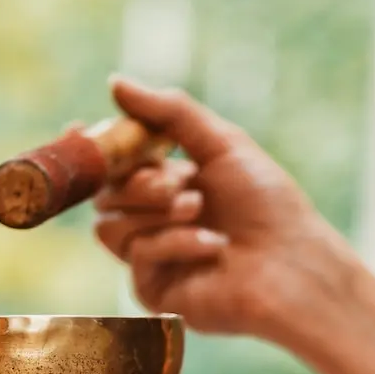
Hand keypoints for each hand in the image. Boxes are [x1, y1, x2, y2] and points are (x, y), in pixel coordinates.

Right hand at [96, 76, 364, 348]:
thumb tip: (115, 82)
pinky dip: (174, 242)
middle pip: (105, 193)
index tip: (80, 127)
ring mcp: (153, 257)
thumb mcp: (222, 144)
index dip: (96, 148)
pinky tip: (213, 246)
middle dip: (138, 181)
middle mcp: (156, 220)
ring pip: (110, 225)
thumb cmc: (268, 205)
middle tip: (179, 182)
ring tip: (199, 210)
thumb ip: (169, 112)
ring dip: (155, 212)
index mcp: (170, 182)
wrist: (294, 264)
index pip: (115, 164)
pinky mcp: (155, 291)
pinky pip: (136, 256)